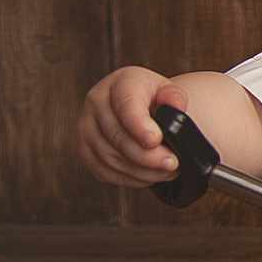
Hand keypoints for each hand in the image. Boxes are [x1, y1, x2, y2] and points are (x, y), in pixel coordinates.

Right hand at [79, 67, 186, 186]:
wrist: (142, 108)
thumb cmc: (155, 99)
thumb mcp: (169, 91)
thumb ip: (175, 97)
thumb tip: (175, 105)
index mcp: (119, 83)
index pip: (125, 106)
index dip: (139, 125)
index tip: (155, 140)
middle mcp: (95, 103)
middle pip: (117, 137)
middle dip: (148, 155)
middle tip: (172, 163)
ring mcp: (86, 128)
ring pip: (111, 158)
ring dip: (142, 170)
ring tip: (167, 170)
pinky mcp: (86, 151)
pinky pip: (105, 172)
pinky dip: (130, 178)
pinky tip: (150, 176)